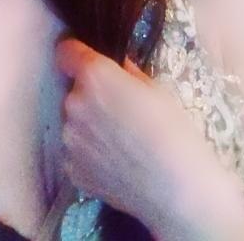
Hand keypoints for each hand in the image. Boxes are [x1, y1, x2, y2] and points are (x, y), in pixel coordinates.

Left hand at [55, 38, 243, 236]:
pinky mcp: (71, 168)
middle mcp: (74, 103)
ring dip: (88, 127)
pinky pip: (75, 152)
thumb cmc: (174, 132)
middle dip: (91, 98)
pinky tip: (115, 164)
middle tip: (118, 114)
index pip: (66, 52)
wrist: (177, 190)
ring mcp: (69, 139)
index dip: (76, 55)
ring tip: (120, 144)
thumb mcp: (157, 90)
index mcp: (95, 77)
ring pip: (74, 123)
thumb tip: (116, 65)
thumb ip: (127, 72)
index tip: (88, 64)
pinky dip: (89, 155)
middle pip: (73, 91)